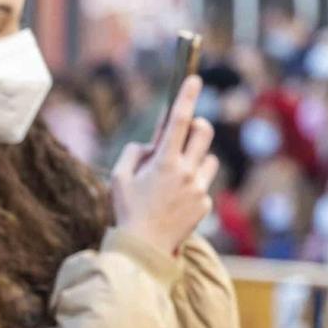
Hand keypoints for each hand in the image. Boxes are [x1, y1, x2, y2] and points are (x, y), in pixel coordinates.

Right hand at [111, 76, 218, 253]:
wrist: (144, 248)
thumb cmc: (127, 211)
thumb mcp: (120, 178)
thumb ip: (135, 153)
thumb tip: (151, 143)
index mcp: (164, 163)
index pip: (178, 120)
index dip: (186, 96)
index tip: (194, 79)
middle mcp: (186, 173)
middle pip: (204, 132)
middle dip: (197, 125)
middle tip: (187, 131)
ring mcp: (199, 189)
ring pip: (208, 159)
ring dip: (195, 160)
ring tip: (176, 177)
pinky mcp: (205, 205)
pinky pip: (204, 186)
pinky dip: (192, 187)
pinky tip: (175, 202)